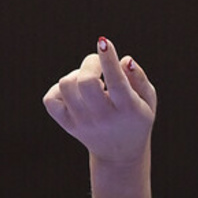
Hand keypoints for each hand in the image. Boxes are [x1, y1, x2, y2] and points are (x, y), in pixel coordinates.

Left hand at [43, 36, 156, 163]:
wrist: (120, 155)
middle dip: (90, 63)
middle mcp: (103, 117)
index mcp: (128, 109)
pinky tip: (74, 94)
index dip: (108, 59)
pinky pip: (50, 99)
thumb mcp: (148, 100)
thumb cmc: (136, 118)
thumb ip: (139, 78)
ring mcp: (83, 123)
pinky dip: (59, 90)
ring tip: (89, 83)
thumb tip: (124, 60)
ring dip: (76, 75)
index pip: (116, 82)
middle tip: (97, 64)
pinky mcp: (68, 125)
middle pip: (86, 82)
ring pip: (66, 85)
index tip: (103, 42)